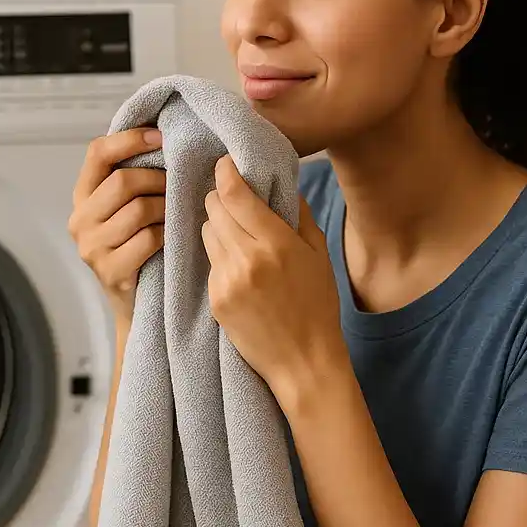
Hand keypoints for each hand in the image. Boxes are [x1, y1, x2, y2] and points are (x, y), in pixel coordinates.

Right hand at [68, 128, 166, 322]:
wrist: (134, 303)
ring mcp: (92, 248)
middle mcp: (80, 220)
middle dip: (158, 179)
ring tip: (177, 213)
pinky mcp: (110, 271)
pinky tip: (175, 236)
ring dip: (167, 208)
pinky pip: (148, 239)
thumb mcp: (126, 209)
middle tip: (179, 185)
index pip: (97, 153)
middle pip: (123, 182)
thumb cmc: (137, 247)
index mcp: (82, 197)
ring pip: (139, 210)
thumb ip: (133, 179)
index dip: (130, 140)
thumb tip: (163, 136)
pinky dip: (168, 234)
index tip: (161, 137)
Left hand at [201, 155, 343, 400]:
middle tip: (234, 201)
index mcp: (277, 244)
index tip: (224, 164)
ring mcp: (227, 280)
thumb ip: (298, 215)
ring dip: (217, 226)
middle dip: (221, 199)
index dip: (225, 172)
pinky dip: (219, 256)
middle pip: (214, 208)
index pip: (235, 194)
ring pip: (206, 232)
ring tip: (238, 237)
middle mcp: (248, 259)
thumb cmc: (318, 307)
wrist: (304, 363)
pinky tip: (238, 268)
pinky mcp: (215, 299)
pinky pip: (208, 261)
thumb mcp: (319, 254)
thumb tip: (278, 184)